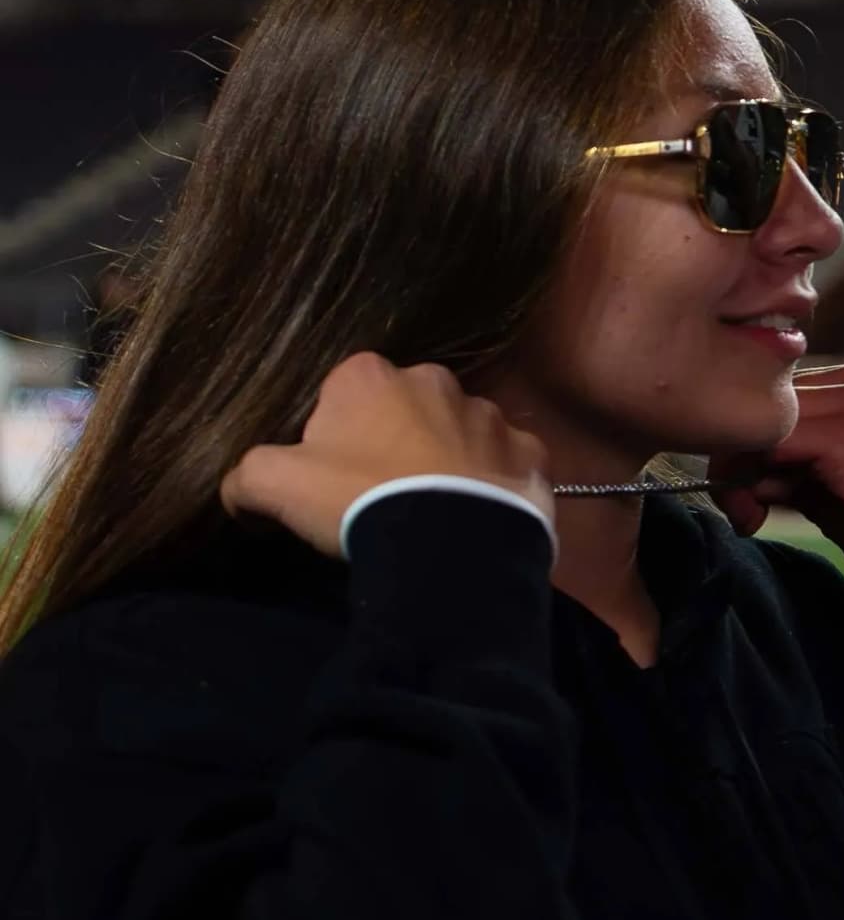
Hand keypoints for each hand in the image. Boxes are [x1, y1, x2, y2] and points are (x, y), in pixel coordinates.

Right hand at [221, 353, 551, 556]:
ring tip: (434, 507)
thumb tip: (238, 491)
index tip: (331, 474)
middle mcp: (436, 380)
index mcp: (370, 375)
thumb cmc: (355, 499)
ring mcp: (491, 415)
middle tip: (382, 492)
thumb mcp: (273, 484)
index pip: (340, 393)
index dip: (332, 434)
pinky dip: (494, 481)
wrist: (447, 544)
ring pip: (459, 431)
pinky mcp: (530, 454)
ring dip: (447, 458)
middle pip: (404, 408)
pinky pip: (506, 462)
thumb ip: (244, 476)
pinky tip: (479, 512)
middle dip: (394, 440)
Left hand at [715, 359, 843, 622]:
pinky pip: (771, 442)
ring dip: (741, 469)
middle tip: (746, 511)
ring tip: (753, 516)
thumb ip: (795, 461)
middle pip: (766, 400)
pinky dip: (751, 479)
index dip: (752, 441)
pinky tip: (758, 515)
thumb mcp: (840, 485)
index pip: (781, 393)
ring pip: (762, 418)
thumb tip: (736, 463)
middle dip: (741, 455)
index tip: (747, 496)